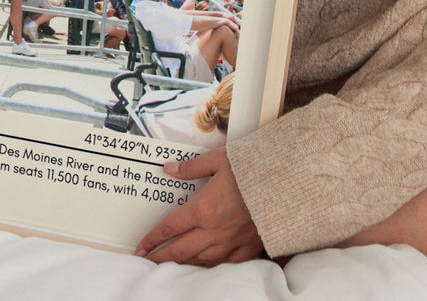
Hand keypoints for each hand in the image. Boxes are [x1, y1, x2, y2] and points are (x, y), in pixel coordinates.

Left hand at [134, 147, 262, 265]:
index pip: (170, 228)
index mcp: (203, 209)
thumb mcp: (218, 160)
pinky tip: (204, 266)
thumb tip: (170, 169)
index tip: (141, 247)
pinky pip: (225, 264)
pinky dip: (211, 267)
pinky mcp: (248, 247)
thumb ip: (191, 167)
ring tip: (170, 266)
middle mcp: (214, 230)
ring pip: (200, 261)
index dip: (152, 239)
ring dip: (182, 265)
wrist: (285, 182)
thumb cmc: (253, 169)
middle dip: (160, 258)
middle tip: (146, 263)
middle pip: (180, 251)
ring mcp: (231, 242)